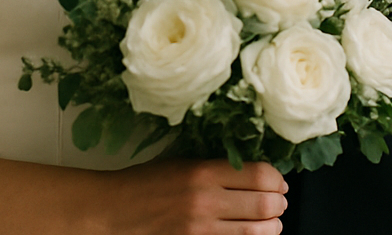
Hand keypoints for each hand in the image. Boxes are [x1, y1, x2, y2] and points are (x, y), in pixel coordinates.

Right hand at [103, 158, 286, 234]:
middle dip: (279, 204)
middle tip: (279, 202)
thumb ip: (217, 167)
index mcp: (202, 172)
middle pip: (265, 204)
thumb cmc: (144, 184)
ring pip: (257, 232)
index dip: (277, 179)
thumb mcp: (182, 163)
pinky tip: (250, 234)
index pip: (260, 175)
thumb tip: (254, 172)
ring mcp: (201, 231)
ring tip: (271, 223)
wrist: (112, 212)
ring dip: (271, 227)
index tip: (279, 182)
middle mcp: (205, 202)